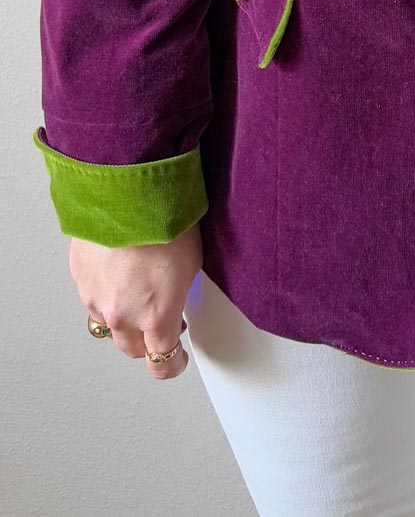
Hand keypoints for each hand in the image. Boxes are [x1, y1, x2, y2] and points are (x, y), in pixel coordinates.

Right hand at [69, 223, 202, 379]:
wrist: (128, 194)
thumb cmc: (164, 220)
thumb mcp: (192, 262)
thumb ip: (180, 293)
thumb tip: (176, 299)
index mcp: (156, 316)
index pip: (162, 361)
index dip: (171, 364)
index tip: (176, 361)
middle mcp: (122, 315)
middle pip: (132, 348)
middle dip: (146, 341)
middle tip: (158, 325)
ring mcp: (96, 299)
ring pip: (109, 323)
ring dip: (123, 315)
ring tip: (137, 290)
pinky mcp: (80, 279)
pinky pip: (93, 297)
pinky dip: (105, 290)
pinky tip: (118, 270)